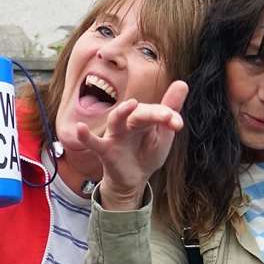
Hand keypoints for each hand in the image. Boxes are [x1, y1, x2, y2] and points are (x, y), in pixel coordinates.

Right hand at [81, 79, 188, 208]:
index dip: (167, 116)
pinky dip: (85, 136)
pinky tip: (80, 128)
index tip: (178, 124)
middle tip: (168, 116)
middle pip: (139, 113)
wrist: (135, 179)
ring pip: (117, 120)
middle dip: (153, 114)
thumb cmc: (147, 153)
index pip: (156, 111)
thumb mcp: (163, 135)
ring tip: (131, 104)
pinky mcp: (105, 150)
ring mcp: (115, 135)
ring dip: (122, 112)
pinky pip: (93, 142)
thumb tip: (182, 83)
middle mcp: (128, 123)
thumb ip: (170, 112)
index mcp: (144, 118)